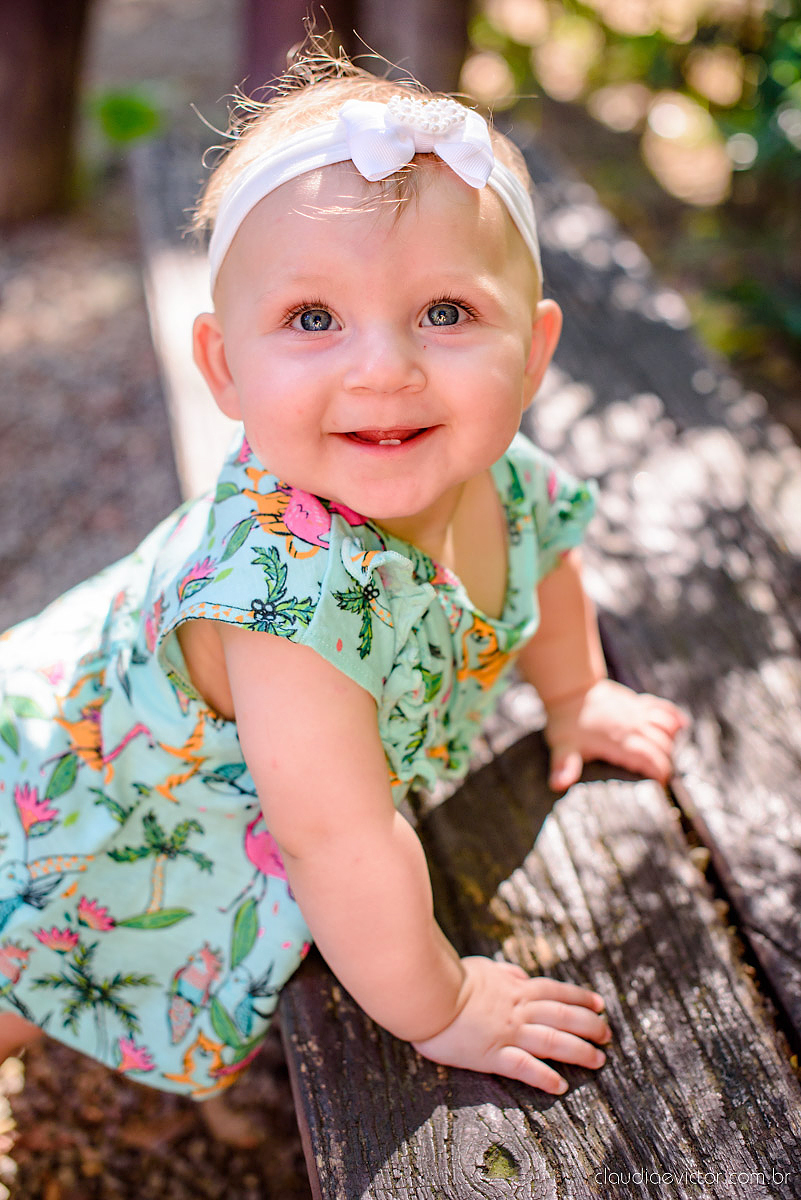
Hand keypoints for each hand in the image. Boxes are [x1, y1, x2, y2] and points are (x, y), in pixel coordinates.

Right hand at [411, 957, 610, 1093]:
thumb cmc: (448, 978)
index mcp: (515, 987)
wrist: (426, 992)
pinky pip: (524, 1067)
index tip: (599, 1005)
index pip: (556, 991)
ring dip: (579, 1051)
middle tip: (608, 1035)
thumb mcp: (482, 967)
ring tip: (598, 1060)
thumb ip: (504, 972)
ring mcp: (507, 1032)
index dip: (580, 998)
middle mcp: (517, 1009)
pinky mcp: (492, 1054)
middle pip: (563, 1016)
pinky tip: (560, 1085)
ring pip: (553, 1041)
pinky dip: (544, 1076)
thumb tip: (521, 974)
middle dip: (590, 1026)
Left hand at [546, 678, 687, 790]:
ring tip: (668, 752)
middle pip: (662, 745)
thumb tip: (557, 784)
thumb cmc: (566, 723)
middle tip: (662, 772)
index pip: (649, 759)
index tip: (660, 783)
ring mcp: (636, 713)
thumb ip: (564, 766)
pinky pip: (661, 706)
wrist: (569, 690)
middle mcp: (632, 727)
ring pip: (665, 726)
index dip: (659, 771)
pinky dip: (673, 715)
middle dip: (666, 760)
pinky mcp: (636, 702)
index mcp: (618, 742)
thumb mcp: (563, 747)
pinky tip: (681, 725)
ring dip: (671, 739)